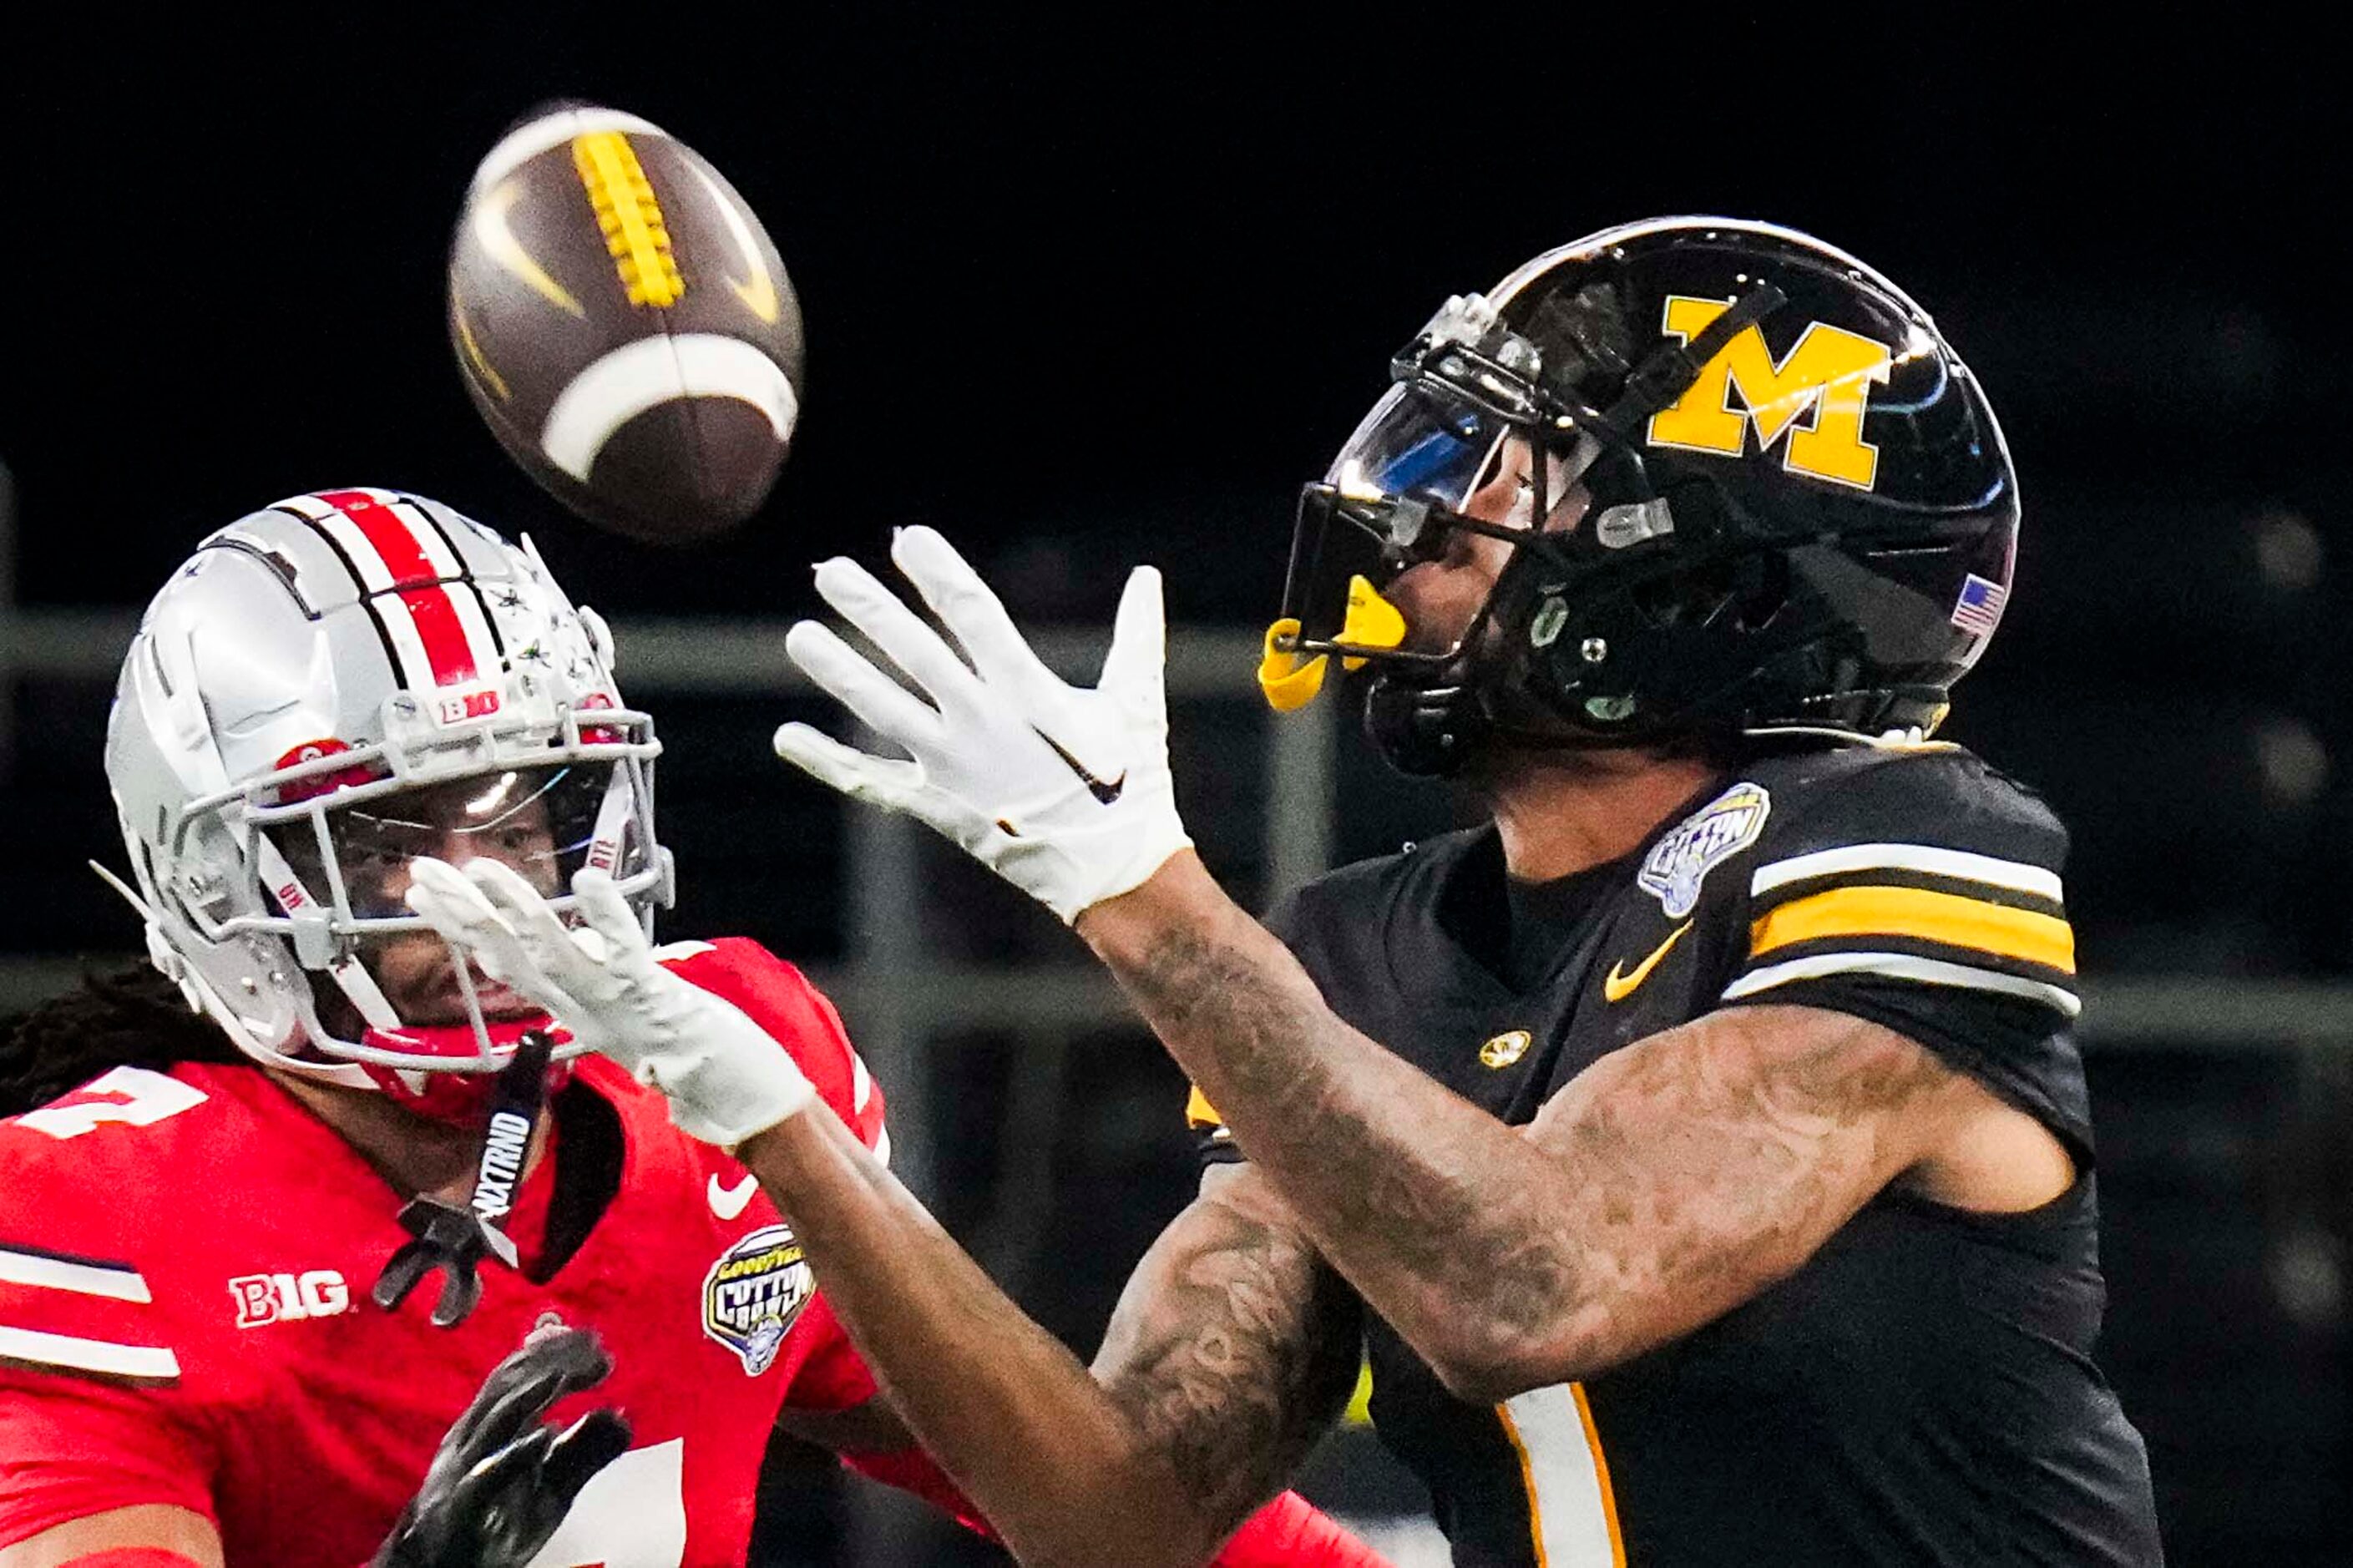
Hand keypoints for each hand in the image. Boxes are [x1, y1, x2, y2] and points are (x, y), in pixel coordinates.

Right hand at [371, 1327, 631, 1567]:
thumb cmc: (497, 1524)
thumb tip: (621, 1416)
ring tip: (567, 1373)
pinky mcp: (463, 1507)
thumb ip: (583, 1450)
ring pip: (494, 1420)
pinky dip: (514, 1452)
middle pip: (507, 1386)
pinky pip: (486, 1476)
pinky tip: (546, 1435)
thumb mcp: (551, 1486)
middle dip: (550, 1360)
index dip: (555, 1353)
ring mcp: (463, 1472)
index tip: (596, 1342)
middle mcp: (471, 1441)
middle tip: (595, 1348)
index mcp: (487, 1429)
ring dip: (532, 1392)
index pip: (517, 1376)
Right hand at [403, 858, 814, 1145]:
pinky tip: (585, 883)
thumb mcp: (629, 1016)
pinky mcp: (652, 996)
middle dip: (463, 913)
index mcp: (574, 1009)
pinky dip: (604, 919)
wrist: (732, 1099)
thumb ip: (601, 983)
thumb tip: (584, 943)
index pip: (505, 963)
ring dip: (515, 908)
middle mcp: (582, 1008)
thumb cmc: (690, 1053)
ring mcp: (614, 1001)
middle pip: (509, 956)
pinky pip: (623, 953)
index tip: (423, 893)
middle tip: (421, 871)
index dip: (461, 929)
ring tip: (480, 870)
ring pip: (551, 952)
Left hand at [773, 525, 1191, 923]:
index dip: (939, 574)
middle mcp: (982, 725)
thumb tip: (1148, 575)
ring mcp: (953, 769)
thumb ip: (1137, 637)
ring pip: (883, 710)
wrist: (1113, 874)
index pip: (975, 616)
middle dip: (871, 610)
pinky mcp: (937, 808)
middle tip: (830, 571)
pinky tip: (786, 736)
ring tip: (799, 635)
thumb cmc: (1132, 785)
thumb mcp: (1139, 707)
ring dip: (839, 672)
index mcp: (1030, 694)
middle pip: (916, 655)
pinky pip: (871, 782)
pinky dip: (827, 762)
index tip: (908, 538)